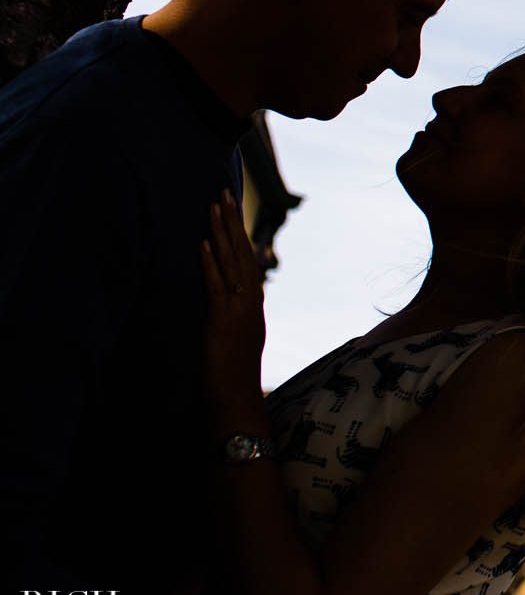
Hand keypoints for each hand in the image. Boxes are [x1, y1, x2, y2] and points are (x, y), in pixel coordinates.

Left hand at [200, 189, 266, 419]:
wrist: (235, 401)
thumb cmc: (232, 377)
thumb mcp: (236, 341)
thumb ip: (233, 318)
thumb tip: (226, 302)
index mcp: (253, 305)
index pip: (247, 261)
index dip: (239, 235)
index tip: (232, 212)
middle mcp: (250, 301)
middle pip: (242, 253)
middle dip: (232, 223)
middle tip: (224, 194)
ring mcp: (238, 309)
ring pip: (231, 262)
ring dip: (221, 233)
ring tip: (214, 207)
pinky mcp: (222, 319)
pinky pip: (216, 284)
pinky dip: (210, 263)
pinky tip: (202, 243)